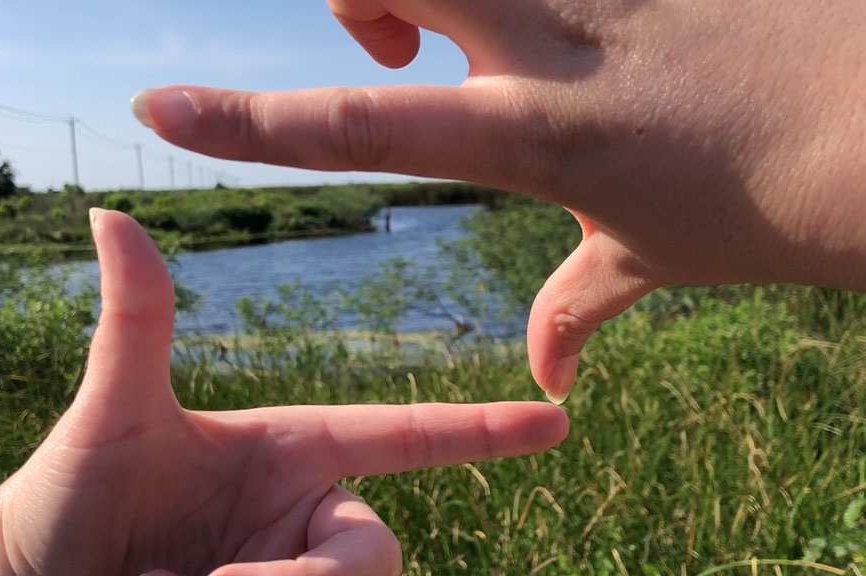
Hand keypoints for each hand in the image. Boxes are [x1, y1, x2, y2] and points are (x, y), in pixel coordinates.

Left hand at [0, 210, 567, 575]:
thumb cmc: (64, 498)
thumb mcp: (110, 415)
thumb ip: (136, 324)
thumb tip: (109, 212)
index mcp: (287, 449)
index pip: (400, 436)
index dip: (480, 428)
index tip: (557, 420)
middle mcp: (302, 511)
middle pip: (372, 549)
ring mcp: (293, 567)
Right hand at [131, 0, 865, 402]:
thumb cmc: (762, 204)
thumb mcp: (650, 258)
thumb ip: (577, 306)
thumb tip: (548, 375)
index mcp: (532, 130)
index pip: (357, 128)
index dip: (246, 122)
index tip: (158, 107)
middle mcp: (553, 37)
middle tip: (406, 46)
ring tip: (483, 32)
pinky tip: (576, 23)